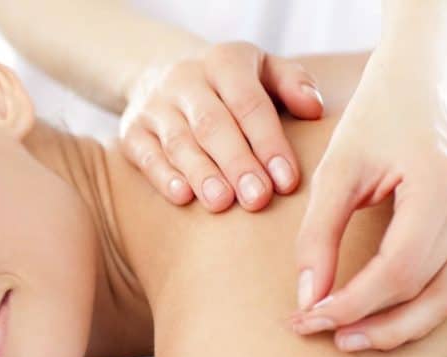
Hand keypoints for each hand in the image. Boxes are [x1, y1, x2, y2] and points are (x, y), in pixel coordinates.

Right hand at [120, 41, 323, 211]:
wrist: (162, 73)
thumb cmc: (229, 85)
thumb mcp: (263, 70)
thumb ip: (293, 84)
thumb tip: (315, 109)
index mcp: (224, 62)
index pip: (249, 103)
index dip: (268, 143)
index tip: (286, 181)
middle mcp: (185, 80)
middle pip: (212, 124)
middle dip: (236, 163)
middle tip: (257, 199)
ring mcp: (155, 106)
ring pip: (178, 142)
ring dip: (201, 174)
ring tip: (222, 203)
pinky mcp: (132, 130)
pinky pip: (145, 155)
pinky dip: (163, 176)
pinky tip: (183, 196)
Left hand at [290, 49, 446, 351]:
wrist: (417, 88)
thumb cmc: (372, 121)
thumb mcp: (334, 173)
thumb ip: (318, 236)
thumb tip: (306, 298)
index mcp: (441, 187)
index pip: (398, 268)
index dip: (352, 302)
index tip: (307, 316)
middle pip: (427, 292)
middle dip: (372, 324)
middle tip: (320, 334)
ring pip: (445, 299)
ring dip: (396, 327)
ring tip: (345, 338)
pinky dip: (411, 308)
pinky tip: (372, 317)